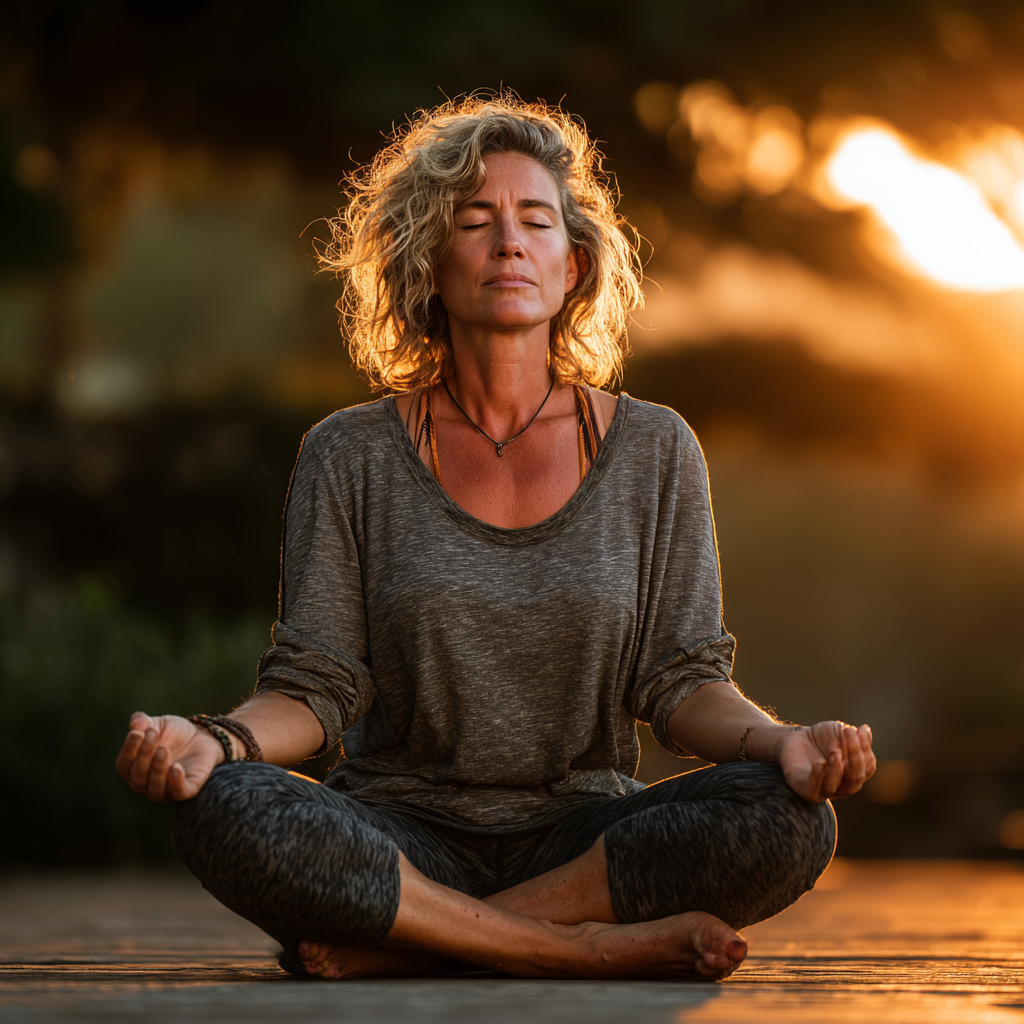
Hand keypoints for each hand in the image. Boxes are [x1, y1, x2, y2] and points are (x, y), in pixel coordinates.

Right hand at [114, 712, 228, 801]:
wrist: (202, 736)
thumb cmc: (174, 733)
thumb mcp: (158, 724)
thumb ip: (144, 723)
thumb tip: (136, 723)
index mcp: (133, 768)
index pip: (124, 764)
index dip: (128, 750)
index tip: (136, 733)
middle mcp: (145, 784)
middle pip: (138, 776)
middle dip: (144, 755)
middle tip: (152, 735)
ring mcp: (165, 790)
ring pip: (155, 787)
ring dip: (157, 769)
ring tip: (163, 750)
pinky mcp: (187, 790)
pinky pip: (179, 792)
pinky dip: (176, 782)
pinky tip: (176, 768)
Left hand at [777, 722, 874, 802]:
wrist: (794, 737)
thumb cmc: (821, 738)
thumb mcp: (838, 732)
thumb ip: (851, 735)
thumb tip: (863, 732)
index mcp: (855, 773)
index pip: (867, 767)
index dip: (866, 749)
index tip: (860, 729)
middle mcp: (842, 786)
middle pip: (855, 779)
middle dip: (855, 757)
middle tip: (849, 734)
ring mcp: (823, 790)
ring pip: (834, 788)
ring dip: (836, 770)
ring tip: (835, 752)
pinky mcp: (804, 789)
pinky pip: (812, 790)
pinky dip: (818, 777)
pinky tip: (820, 763)